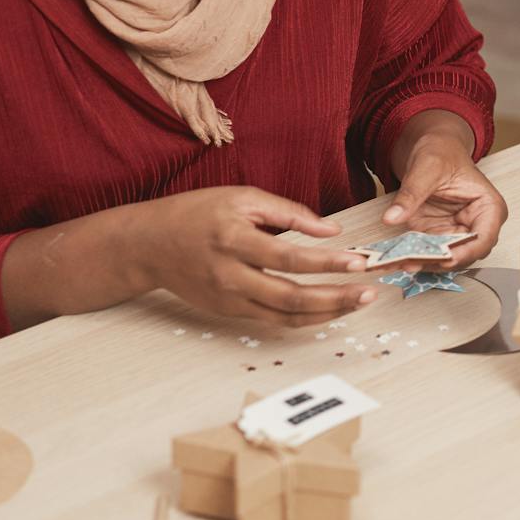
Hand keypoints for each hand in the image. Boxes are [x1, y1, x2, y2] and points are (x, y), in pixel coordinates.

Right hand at [133, 185, 375, 326]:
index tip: (358, 261)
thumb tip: (331, 230)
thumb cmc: (197, 213)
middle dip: (336, 298)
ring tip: (358, 304)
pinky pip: (272, 320)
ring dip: (325, 313)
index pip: (289, 257)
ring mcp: (228, 299)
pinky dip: (303, 318)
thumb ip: (289, 212)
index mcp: (234, 240)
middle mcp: (230, 275)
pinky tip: (328, 310)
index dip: (327, 262)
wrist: (149, 244)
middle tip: (370, 293)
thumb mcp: (242, 198)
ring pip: (284, 316)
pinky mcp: (227, 312)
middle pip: (290, 296)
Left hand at [382, 127, 506, 269]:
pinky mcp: (438, 236)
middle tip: (413, 262)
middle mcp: (477, 225)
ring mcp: (457, 233)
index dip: (465, 252)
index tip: (444, 259)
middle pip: (465, 254)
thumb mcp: (426, 168)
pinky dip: (413, 257)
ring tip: (399, 262)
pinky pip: (428, 253)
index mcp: (488, 207)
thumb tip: (392, 217)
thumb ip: (411, 194)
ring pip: (445, 259)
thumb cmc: (441, 152)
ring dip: (424, 263)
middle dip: (440, 261)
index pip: (484, 238)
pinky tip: (396, 259)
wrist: (431, 149)